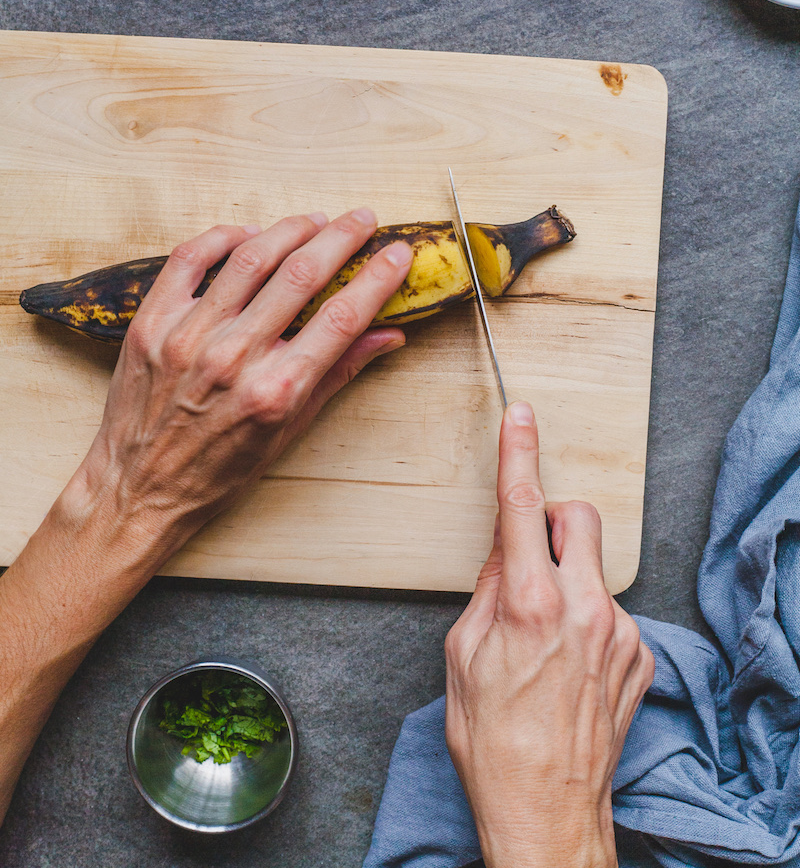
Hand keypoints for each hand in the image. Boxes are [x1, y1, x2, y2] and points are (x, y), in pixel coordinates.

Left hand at [60, 208, 413, 562]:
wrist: (138, 491)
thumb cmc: (217, 471)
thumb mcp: (289, 432)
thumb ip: (338, 374)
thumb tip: (388, 336)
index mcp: (276, 391)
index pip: (341, 317)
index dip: (376, 278)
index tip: (397, 253)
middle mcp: (232, 358)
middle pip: (301, 275)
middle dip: (341, 238)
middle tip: (363, 219)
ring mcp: (187, 336)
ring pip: (249, 258)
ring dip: (289, 230)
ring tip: (314, 221)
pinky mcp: (151, 323)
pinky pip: (188, 259)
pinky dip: (222, 237)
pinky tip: (248, 234)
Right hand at [444, 402, 653, 867]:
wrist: (545, 810)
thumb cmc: (492, 741)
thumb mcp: (463, 655)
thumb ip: (487, 588)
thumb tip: (504, 550)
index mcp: (531, 603)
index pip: (523, 504)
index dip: (519, 451)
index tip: (521, 415)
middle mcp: (586, 609)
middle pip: (581, 517)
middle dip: (553, 519)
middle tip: (528, 554)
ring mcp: (621, 633)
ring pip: (597, 567)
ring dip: (568, 579)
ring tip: (542, 637)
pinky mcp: (641, 656)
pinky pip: (613, 610)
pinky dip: (588, 619)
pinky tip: (567, 664)